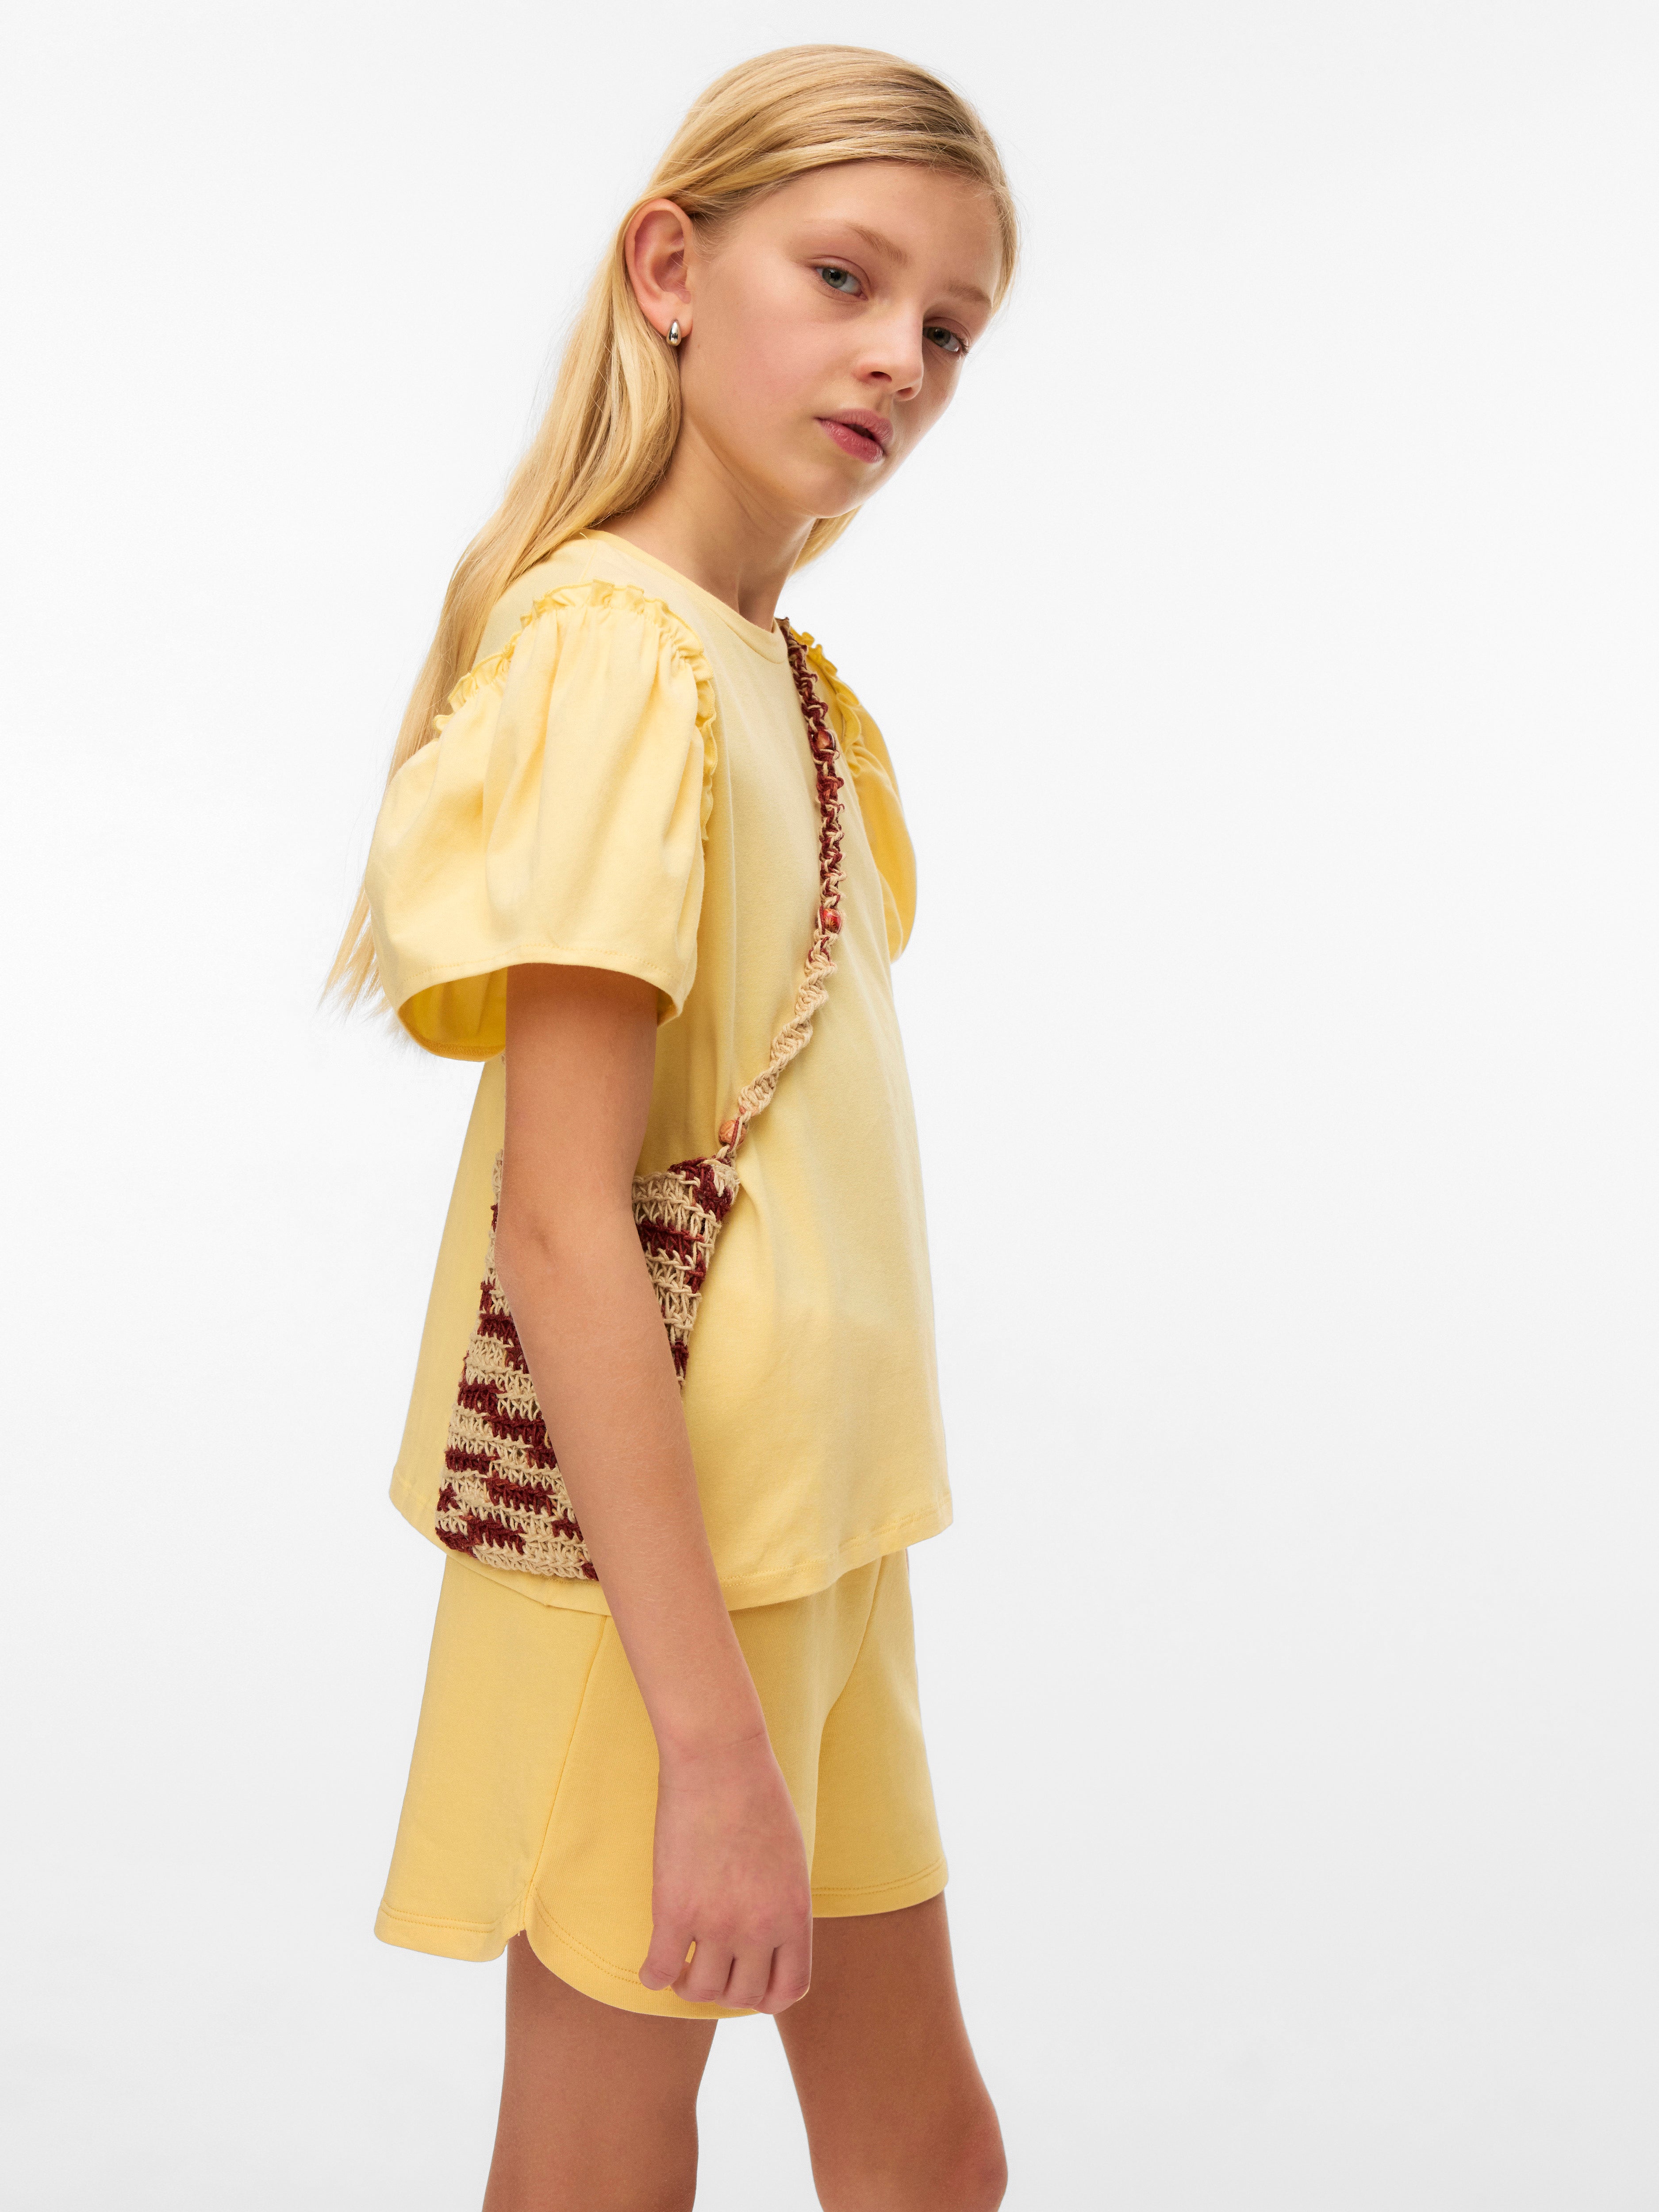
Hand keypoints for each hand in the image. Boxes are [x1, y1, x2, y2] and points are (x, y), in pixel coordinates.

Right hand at [639, 1727, 812, 2012]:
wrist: (721, 1760)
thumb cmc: (758, 1798)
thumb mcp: (790, 1861)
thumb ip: (781, 1906)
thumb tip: (766, 1941)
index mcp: (794, 1914)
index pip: (790, 1989)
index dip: (767, 1996)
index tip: (749, 1981)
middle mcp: (760, 1928)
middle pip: (744, 1996)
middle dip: (727, 1989)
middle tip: (710, 1967)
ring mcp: (716, 1922)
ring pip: (702, 1990)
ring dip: (690, 1986)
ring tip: (682, 1965)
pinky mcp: (674, 1910)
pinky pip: (659, 1971)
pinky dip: (654, 1977)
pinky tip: (653, 1966)